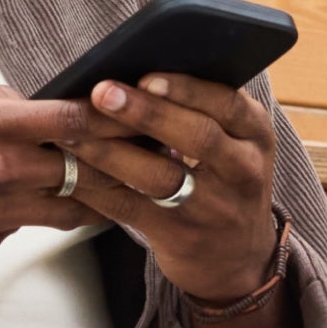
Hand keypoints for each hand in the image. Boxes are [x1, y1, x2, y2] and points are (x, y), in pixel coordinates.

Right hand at [0, 85, 124, 281]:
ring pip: (68, 209)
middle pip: (85, 169)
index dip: (114, 118)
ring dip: (89, 198)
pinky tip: (6, 206)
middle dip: (119, 162)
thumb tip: (34, 102)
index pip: (73, 120)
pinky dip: (25, 216)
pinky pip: (20, 229)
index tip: (137, 114)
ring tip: (106, 188)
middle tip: (144, 157)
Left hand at [55, 71, 279, 303]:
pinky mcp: (179, 236)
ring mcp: (213, 207)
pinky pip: (131, 208)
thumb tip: (133, 70)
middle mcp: (242, 169)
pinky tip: (72, 169)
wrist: (236, 257)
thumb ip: (200, 110)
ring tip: (74, 131)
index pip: (228, 103)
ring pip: (160, 175)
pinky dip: (97, 187)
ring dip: (112, 151)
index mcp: (255, 134)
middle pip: (197, 136)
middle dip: (146, 112)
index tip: (147, 75)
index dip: (187, 89)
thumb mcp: (233, 143)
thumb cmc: (223, 180)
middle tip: (102, 92)